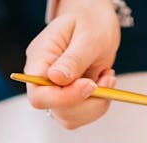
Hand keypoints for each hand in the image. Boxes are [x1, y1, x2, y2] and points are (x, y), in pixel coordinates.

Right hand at [23, 0, 120, 128]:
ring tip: (107, 78)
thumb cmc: (90, 21)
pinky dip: (98, 105)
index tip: (91, 84)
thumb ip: (73, 58)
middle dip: (87, 102)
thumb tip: (57, 78)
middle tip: (106, 79)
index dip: (64, 98)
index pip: (38, 94)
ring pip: (69, 118)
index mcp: (40, 58)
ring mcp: (55, 90)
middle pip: (55, 110)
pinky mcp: (69, 98)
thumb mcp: (87, 35)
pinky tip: (104, 83)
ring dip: (95, 105)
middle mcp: (43, 78)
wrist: (95, 21)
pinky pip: (80, 115)